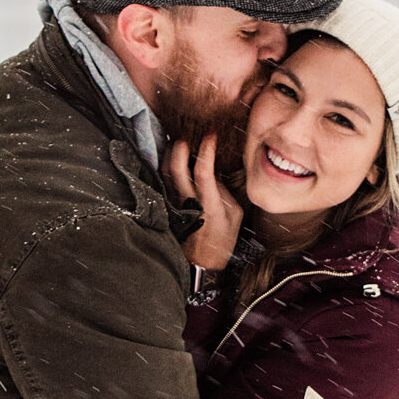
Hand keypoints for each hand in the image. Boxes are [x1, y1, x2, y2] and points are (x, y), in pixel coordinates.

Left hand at [166, 133, 242, 270]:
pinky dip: (165, 166)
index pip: (203, 171)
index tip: (210, 135)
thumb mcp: (235, 217)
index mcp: (209, 204)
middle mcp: (189, 202)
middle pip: (176, 168)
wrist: (202, 263)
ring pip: (165, 172)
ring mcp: (176, 204)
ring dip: (169, 154)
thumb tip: (214, 174)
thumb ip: (225, 193)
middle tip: (187, 136)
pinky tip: (171, 158)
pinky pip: (163, 181)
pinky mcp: (169, 206)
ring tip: (177, 142)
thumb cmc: (222, 240)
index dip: (205, 149)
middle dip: (180, 147)